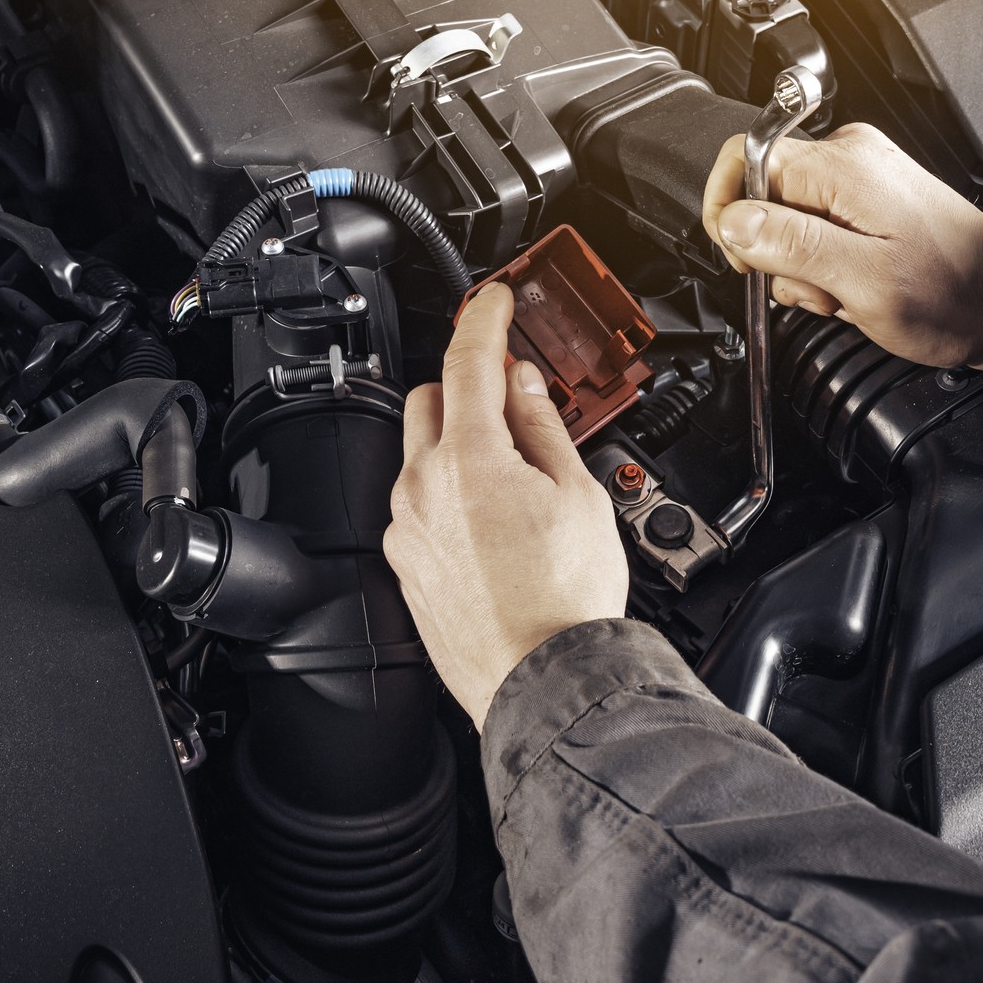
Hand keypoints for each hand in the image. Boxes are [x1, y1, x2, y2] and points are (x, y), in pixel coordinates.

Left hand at [385, 284, 630, 730]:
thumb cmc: (566, 602)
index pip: (468, 360)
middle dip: (468, 388)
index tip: (494, 300)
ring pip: (420, 454)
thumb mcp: (578, 494)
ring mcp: (407, 528)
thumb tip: (525, 385)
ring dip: (457, 444)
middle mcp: (423, 488)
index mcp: (470, 459)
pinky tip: (492, 522)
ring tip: (514, 477)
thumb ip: (544, 426)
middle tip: (514, 402)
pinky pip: (417, 504)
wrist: (544, 682)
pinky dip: (447, 493)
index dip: (484, 318)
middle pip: (431, 399)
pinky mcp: (404, 564)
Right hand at [702, 122, 982, 368]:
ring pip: (787, 218)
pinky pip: (814, 227)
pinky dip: (821, 264)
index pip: (746, 157)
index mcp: (843, 167)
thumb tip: (734, 222)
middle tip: (814, 288)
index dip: (730, 211)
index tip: (741, 256)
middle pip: (765, 194)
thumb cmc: (949, 293)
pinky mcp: (866, 200)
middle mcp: (849, 159)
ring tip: (840, 292)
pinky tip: (849, 285)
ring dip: (801, 268)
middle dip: (776, 253)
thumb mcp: (864, 280)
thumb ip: (793, 246)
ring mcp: (859, 179)